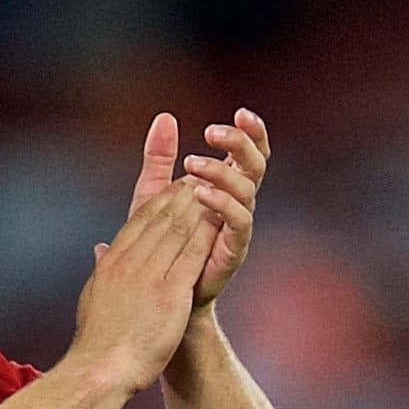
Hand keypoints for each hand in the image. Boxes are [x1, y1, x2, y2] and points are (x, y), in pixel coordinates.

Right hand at [69, 179, 213, 393]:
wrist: (100, 369)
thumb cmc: (97, 341)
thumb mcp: (93, 297)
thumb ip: (101, 269)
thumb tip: (100, 250)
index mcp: (112, 263)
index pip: (140, 222)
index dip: (161, 200)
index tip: (176, 187)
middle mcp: (129, 262)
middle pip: (161, 219)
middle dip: (183, 195)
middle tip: (203, 178)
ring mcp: (149, 276)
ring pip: (178, 231)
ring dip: (199, 207)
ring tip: (216, 191)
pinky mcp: (169, 294)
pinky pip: (192, 255)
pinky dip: (206, 234)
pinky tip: (220, 221)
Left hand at [127, 110, 270, 310]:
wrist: (156, 296)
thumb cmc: (158, 244)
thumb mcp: (153, 194)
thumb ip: (159, 159)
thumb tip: (164, 117)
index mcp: (225, 188)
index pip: (247, 153)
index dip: (251, 133)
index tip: (240, 112)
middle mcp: (237, 205)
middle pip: (256, 166)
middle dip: (241, 144)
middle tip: (214, 131)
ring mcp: (237, 228)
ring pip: (247, 190)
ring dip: (222, 172)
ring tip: (193, 163)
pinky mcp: (232, 250)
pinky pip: (238, 222)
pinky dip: (222, 204)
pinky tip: (200, 193)